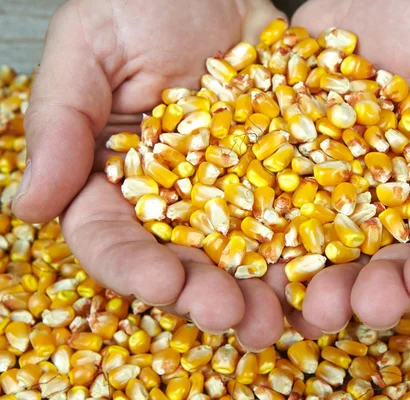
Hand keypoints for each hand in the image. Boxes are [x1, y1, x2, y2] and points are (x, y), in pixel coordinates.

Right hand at [12, 0, 290, 350]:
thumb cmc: (142, 0)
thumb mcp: (90, 47)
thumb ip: (59, 123)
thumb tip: (26, 206)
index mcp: (115, 177)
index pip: (112, 237)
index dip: (133, 267)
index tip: (161, 284)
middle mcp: (174, 196)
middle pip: (183, 261)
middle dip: (205, 295)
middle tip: (234, 318)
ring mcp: (233, 189)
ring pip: (243, 254)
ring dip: (261, 290)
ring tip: (281, 316)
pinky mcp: (281, 173)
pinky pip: (298, 214)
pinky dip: (311, 246)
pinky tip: (327, 272)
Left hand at [289, 0, 409, 330]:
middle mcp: (399, 198)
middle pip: (396, 259)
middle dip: (384, 288)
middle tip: (365, 306)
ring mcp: (342, 190)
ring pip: (335, 253)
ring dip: (326, 286)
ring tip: (313, 305)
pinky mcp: (292, 172)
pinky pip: (278, 214)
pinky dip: (271, 246)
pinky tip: (262, 272)